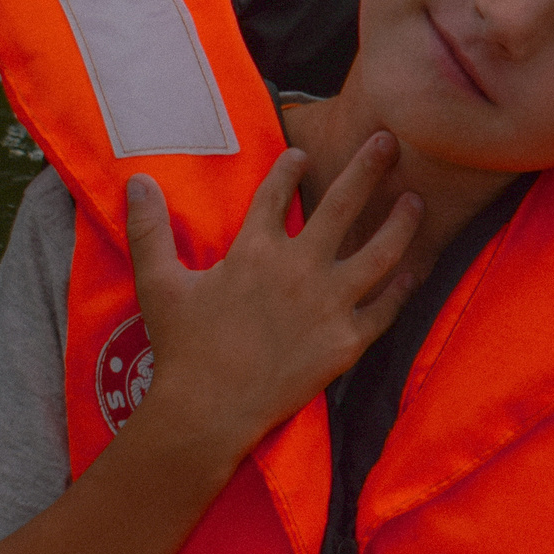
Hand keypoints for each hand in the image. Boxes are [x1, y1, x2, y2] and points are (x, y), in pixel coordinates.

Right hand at [126, 135, 421, 454]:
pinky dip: (402, 289)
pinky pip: (385, 309)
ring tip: (416, 201)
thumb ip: (149, 230)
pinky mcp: (348, 340)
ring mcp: (330, 304)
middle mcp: (300, 268)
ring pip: (380, 252)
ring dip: (400, 223)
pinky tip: (414, 270)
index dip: (289, 170)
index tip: (303, 154)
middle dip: (368, 169)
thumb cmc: (182, 348)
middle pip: (342, 206)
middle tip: (388, 141)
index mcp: (255, 251)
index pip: (275, 196)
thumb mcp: (158, 284)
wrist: (209, 411)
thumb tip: (137, 181)